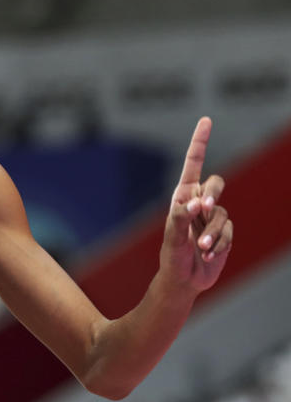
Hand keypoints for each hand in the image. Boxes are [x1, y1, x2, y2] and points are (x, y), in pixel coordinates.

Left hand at [160, 117, 232, 292]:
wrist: (184, 281)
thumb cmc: (172, 258)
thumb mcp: (171, 239)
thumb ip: (179, 219)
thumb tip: (191, 203)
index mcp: (182, 197)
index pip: (193, 165)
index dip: (200, 142)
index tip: (206, 120)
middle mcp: (198, 203)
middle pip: (216, 184)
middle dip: (212, 194)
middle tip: (203, 208)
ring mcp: (212, 217)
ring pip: (222, 213)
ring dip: (213, 231)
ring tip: (202, 247)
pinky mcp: (225, 232)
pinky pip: (229, 232)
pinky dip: (220, 243)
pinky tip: (208, 254)